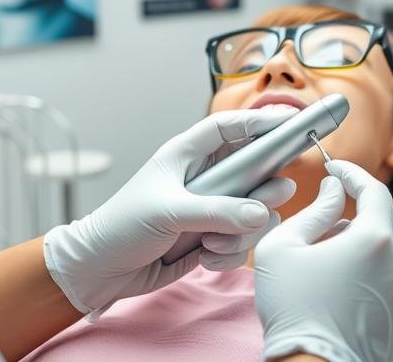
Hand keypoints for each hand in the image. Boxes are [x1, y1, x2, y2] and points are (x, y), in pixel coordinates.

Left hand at [43, 106, 299, 315]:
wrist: (100, 271)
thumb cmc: (122, 226)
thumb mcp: (169, 212)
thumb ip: (218, 211)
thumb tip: (263, 214)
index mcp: (187, 156)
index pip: (230, 128)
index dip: (261, 121)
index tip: (291, 122)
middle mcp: (204, 179)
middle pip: (256, 172)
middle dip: (263, 192)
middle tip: (263, 203)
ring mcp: (209, 210)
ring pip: (255, 212)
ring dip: (241, 232)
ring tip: (210, 242)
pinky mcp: (211, 238)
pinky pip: (242, 242)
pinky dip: (229, 253)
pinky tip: (203, 257)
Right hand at [255, 160, 392, 361]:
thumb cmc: (293, 309)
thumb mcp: (283, 248)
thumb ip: (314, 210)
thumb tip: (334, 190)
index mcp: (374, 239)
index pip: (374, 189)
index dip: (353, 173)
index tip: (336, 169)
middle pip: (392, 217)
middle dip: (365, 210)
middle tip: (332, 221)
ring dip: (377, 242)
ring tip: (341, 258)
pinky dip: (386, 272)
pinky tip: (356, 284)